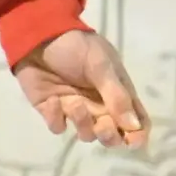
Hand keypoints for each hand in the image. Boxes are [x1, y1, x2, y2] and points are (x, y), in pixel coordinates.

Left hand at [14, 29, 147, 147]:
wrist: (38, 35)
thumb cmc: (76, 46)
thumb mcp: (101, 65)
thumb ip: (116, 95)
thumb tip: (133, 126)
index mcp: (118, 93)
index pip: (136, 122)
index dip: (137, 135)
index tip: (133, 140)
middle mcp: (100, 106)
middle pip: (112, 136)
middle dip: (109, 136)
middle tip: (102, 125)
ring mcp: (75, 109)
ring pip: (86, 134)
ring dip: (83, 124)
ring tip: (73, 104)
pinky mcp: (51, 110)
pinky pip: (57, 127)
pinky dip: (56, 119)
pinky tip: (52, 102)